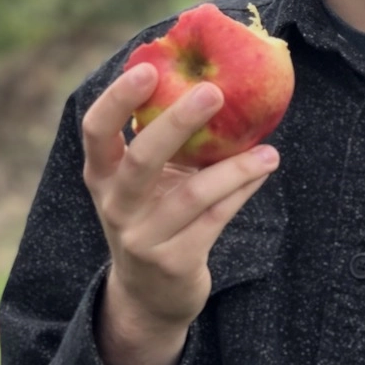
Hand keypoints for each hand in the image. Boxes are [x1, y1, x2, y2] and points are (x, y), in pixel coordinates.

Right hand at [82, 61, 279, 340]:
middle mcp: (115, 205)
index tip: (148, 68)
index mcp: (102, 175)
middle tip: (214, 91)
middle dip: (177, 122)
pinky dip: (242, 190)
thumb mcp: (144, 183)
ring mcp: (142, 237)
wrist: (149, 296)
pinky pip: (215, 218)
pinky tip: (264, 168)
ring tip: (268, 151)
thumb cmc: (152, 216)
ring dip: (234, 168)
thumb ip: (160, 140)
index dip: (117, 98)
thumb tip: (209, 76)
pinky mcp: (174, 262)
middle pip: (141, 159)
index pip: (96, 130)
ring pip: (191, 195)